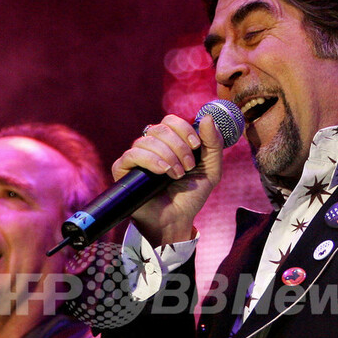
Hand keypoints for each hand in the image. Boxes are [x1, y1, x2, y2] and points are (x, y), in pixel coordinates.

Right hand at [111, 113, 229, 245]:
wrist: (177, 220)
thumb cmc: (190, 196)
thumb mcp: (211, 169)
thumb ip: (214, 144)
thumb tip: (206, 117)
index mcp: (169, 142)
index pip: (170, 121)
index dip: (184, 129)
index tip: (196, 146)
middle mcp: (151, 147)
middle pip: (160, 128)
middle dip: (178, 146)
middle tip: (188, 166)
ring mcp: (136, 158)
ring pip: (147, 140)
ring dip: (168, 156)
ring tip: (177, 175)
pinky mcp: (123, 170)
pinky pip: (132, 155)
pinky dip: (150, 160)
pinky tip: (162, 172)